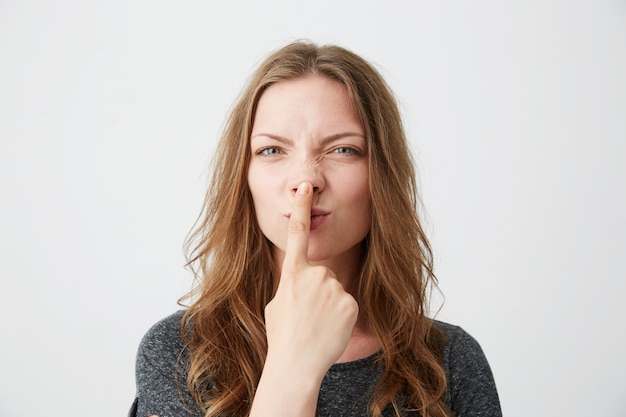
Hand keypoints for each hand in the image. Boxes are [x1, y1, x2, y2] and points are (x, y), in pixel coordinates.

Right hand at [264, 181, 358, 377]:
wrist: (296, 363)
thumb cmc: (282, 335)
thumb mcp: (277, 304)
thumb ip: (291, 284)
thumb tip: (302, 282)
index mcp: (292, 273)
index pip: (297, 234)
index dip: (303, 208)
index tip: (305, 187)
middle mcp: (314, 275)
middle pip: (322, 273)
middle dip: (317, 290)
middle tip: (306, 315)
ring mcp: (333, 288)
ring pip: (335, 289)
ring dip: (328, 304)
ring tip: (317, 323)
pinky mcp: (349, 302)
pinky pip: (346, 303)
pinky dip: (340, 314)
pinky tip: (329, 328)